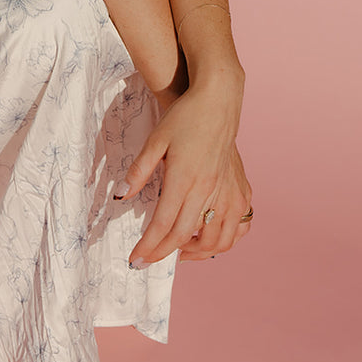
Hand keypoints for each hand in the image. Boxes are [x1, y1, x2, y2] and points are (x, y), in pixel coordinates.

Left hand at [120, 71, 251, 264]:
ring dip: (196, 254)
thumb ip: (138, 171)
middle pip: (185, 236)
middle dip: (162, 254)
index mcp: (184, 179)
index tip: (135, 259)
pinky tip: (209, 238)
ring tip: (177, 251)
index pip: (163, 226)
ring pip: (217, 240)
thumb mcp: (155, 140)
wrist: (218, 99)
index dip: (148, 247)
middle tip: (146, 261)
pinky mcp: (241, 189)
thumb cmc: (184, 117)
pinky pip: (238, 227)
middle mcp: (209, 190)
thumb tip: (120, 196)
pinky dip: (225, 241)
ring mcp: (229, 191)